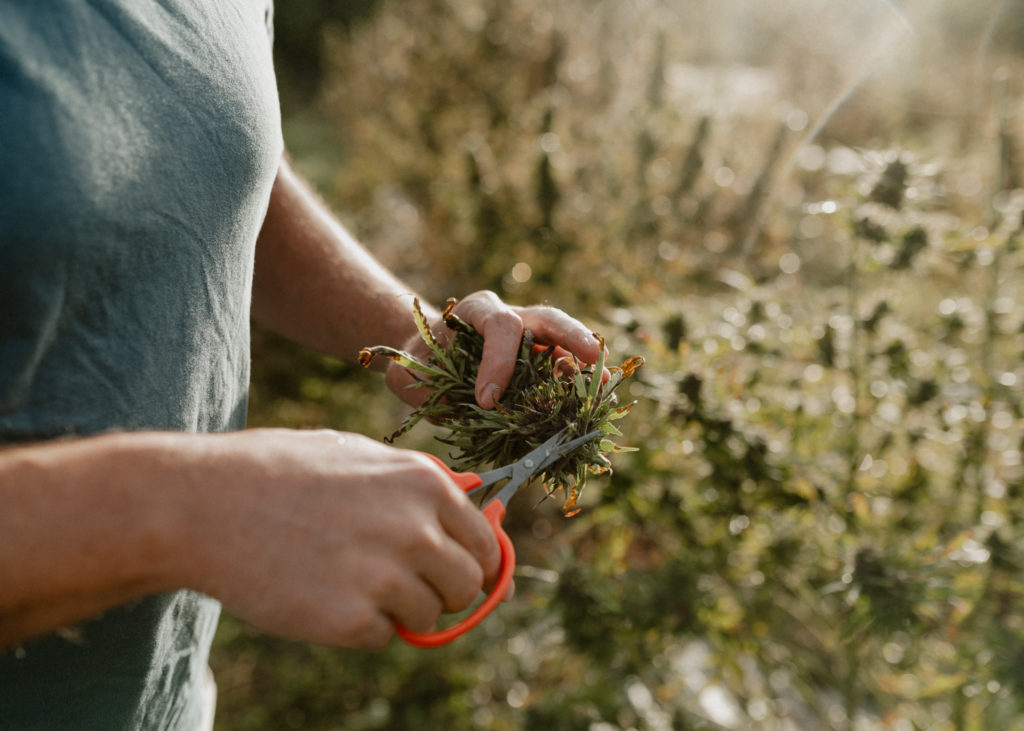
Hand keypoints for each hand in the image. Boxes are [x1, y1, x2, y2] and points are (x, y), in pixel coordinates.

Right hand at [178, 429, 501, 648]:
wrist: (204, 504)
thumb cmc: (282, 474)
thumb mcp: (361, 456)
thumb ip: (422, 487)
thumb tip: (481, 514)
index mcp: (423, 483)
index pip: (486, 541)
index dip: (477, 563)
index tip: (462, 574)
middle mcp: (415, 528)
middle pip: (469, 585)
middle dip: (443, 591)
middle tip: (401, 583)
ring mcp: (385, 576)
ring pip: (431, 617)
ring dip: (400, 609)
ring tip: (348, 580)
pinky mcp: (352, 620)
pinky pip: (384, 638)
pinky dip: (359, 628)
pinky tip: (321, 595)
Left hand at [386, 290, 604, 408]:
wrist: (427, 357)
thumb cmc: (418, 362)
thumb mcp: (410, 371)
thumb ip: (428, 388)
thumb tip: (463, 412)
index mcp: (475, 311)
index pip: (500, 325)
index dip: (499, 361)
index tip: (487, 399)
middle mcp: (510, 316)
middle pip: (547, 319)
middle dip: (571, 336)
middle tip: (592, 357)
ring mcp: (530, 337)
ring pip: (563, 341)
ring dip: (584, 362)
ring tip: (604, 383)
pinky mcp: (540, 359)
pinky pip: (564, 366)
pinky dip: (578, 382)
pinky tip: (592, 399)